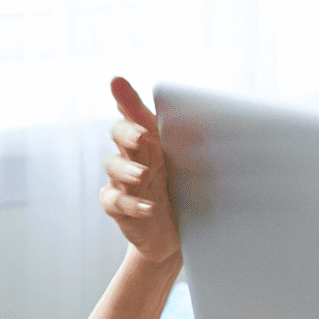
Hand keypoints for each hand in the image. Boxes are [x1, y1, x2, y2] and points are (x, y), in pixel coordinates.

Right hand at [101, 76, 181, 264]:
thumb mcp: (191, 167)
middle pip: (118, 133)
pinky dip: (131, 205)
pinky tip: (148, 208)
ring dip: (127, 169)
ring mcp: (123, 182)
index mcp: (150, 140)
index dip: (126, 99)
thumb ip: (192, 146)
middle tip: (141, 136)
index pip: (135, 114)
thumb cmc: (183, 194)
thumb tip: (205, 127)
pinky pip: (116, 202)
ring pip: (113, 166)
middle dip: (127, 132)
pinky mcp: (119, 209)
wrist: (175, 236)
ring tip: (141, 174)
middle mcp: (133, 156)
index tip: (117, 82)